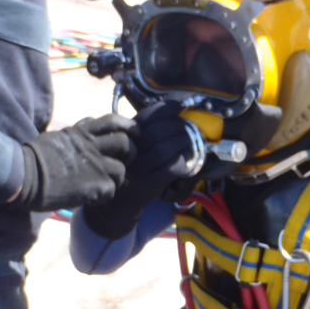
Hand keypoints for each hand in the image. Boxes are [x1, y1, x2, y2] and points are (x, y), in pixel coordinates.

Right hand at [16, 113, 136, 211]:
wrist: (23, 176)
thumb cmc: (34, 158)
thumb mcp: (59, 136)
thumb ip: (78, 132)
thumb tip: (88, 125)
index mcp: (82, 132)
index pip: (113, 121)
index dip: (128, 126)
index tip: (133, 133)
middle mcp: (91, 146)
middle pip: (126, 144)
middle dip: (129, 153)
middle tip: (122, 162)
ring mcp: (95, 166)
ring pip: (122, 169)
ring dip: (116, 178)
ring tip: (103, 184)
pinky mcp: (94, 186)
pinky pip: (111, 191)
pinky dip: (104, 196)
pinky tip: (92, 197)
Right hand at [83, 101, 192, 239]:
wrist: (118, 202)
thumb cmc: (130, 168)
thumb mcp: (130, 145)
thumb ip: (145, 128)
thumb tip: (175, 109)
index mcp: (124, 136)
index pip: (146, 116)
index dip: (166, 108)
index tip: (179, 106)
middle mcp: (128, 152)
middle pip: (158, 132)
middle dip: (178, 125)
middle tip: (189, 126)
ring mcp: (139, 169)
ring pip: (166, 149)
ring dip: (184, 141)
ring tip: (191, 139)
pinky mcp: (149, 185)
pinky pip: (172, 168)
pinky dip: (183, 160)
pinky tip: (187, 157)